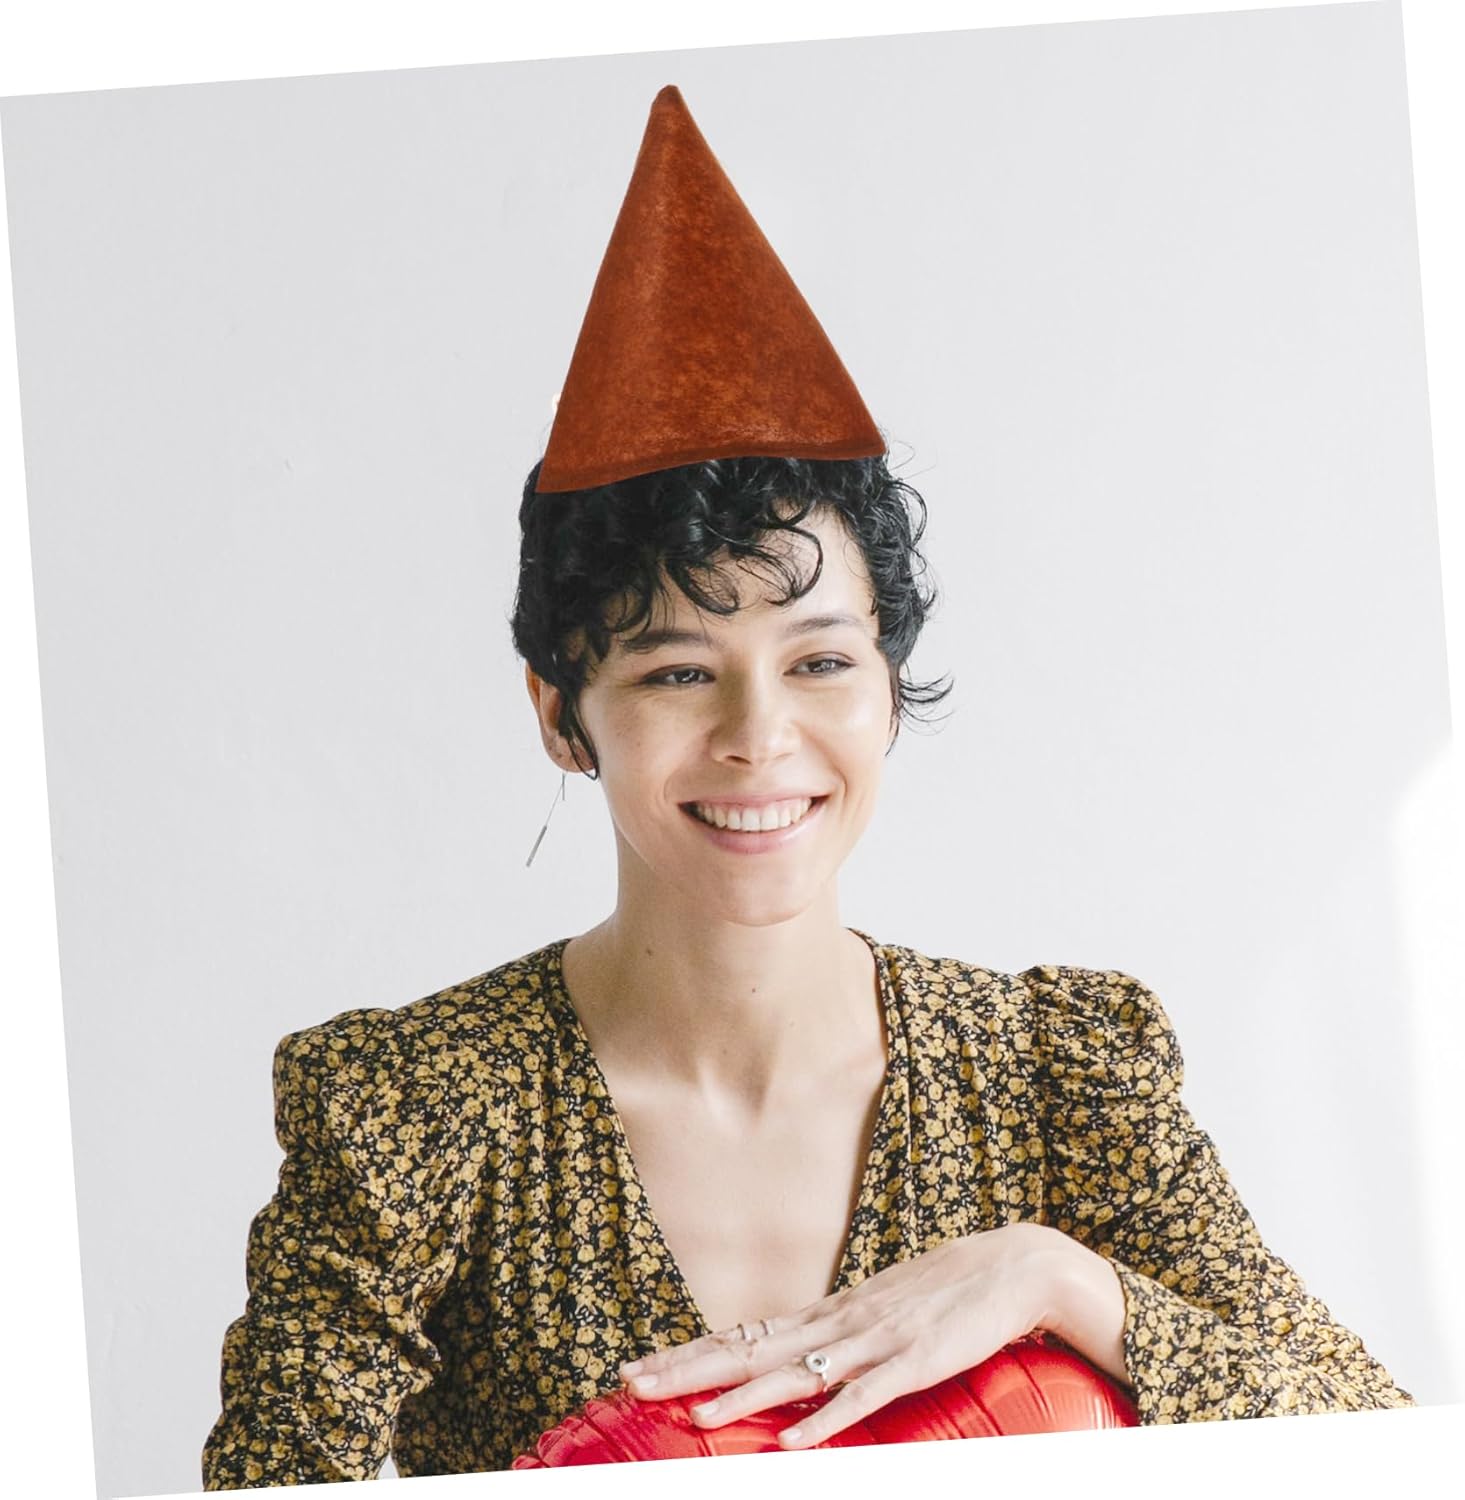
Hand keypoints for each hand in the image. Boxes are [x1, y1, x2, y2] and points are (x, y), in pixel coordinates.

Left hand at [617, 1223, 1122, 1449]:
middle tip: (630, 1382)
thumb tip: (797, 1359)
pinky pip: (862, 1397)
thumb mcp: (879, 1310)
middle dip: (688, 1368)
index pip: (743, 1335)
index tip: (638, 1366)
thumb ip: (839, 1336)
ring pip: (795, 1372)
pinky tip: (792, 1443)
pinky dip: (825, 1419)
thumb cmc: (945, 1291)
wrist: (1011, 1266)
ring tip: (693, 1416)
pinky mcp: (913, 1361)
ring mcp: (874, 1340)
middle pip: (750, 1350)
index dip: (688, 1352)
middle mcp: (839, 1322)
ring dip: (743, 1397)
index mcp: (828, 1312)